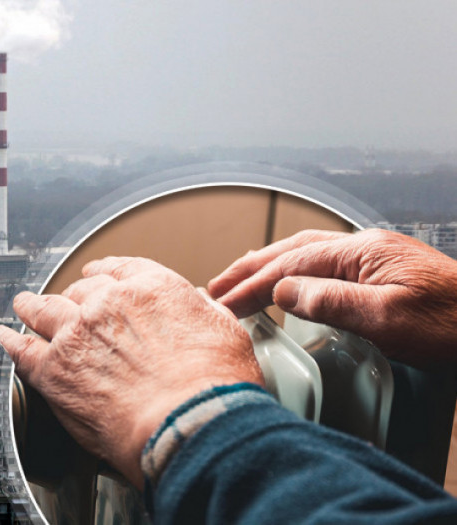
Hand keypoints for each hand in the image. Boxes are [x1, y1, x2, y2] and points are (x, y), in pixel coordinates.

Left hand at [0, 257, 262, 488]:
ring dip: (32, 307)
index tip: (95, 275)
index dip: (103, 272)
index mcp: (152, 289)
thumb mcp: (225, 332)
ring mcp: (76, 335)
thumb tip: (197, 310)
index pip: (119, 269)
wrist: (191, 423)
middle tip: (66, 304)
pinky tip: (5, 338)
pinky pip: (21, 349)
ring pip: (44, 310)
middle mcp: (109, 304)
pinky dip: (10, 341)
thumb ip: (201, 315)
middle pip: (80, 292)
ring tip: (24, 306)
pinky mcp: (53, 371)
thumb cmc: (215, 387)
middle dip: (72, 297)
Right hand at [208, 228, 456, 366]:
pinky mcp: (382, 274)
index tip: (223, 304)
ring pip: (304, 254)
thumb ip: (330, 301)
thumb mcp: (388, 318)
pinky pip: (322, 265)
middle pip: (290, 251)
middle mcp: (363, 247)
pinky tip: (290, 283)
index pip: (289, 265)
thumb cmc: (455, 323)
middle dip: (248, 269)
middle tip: (215, 287)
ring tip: (238, 279)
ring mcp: (373, 258)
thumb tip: (282, 292)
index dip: (251, 286)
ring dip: (267, 267)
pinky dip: (293, 271)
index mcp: (360, 251)